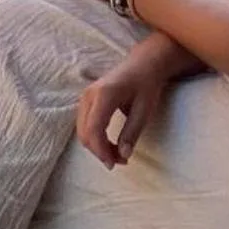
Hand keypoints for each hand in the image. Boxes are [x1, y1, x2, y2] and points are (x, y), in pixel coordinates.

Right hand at [76, 50, 168, 169]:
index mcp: (104, 94)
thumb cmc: (145, 85)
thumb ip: (132, 133)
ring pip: (82, 130)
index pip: (94, 129)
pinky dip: (95, 138)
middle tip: (121, 161)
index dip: (101, 150)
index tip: (114, 164)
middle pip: (85, 132)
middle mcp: (90, 94)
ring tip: (118, 153)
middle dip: (100, 151)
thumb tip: (123, 155)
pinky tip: (110, 143)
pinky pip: (85, 124)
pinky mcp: (87, 99)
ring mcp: (86, 96)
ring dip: (97, 146)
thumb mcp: (144, 110)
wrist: (142, 64)